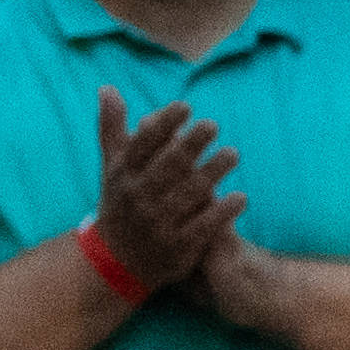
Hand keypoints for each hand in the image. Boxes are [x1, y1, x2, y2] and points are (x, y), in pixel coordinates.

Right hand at [89, 96, 237, 294]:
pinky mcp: (177, 247)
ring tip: (233, 154)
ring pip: (188, 195)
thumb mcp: (113, 168)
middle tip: (213, 125)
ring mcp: (158, 223)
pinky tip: (242, 197)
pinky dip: (222, 212)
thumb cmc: (121, 203)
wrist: (116, 262)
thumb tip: (108, 88)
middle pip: (167, 167)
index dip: (163, 124)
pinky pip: (203, 227)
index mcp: (124, 174)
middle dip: (190, 145)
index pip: (142, 145)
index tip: (185, 106)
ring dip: (212, 172)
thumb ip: (114, 129)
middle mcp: (139, 197)